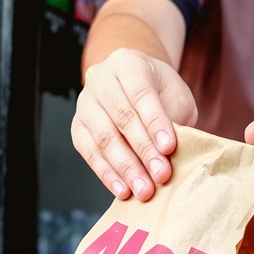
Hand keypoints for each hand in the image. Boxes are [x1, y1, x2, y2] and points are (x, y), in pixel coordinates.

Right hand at [71, 47, 197, 200]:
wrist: (134, 85)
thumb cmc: (160, 92)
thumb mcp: (175, 95)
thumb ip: (174, 116)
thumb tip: (169, 151)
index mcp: (128, 63)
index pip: (141, 93)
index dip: (155, 122)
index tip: (170, 148)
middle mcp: (100, 79)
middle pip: (121, 117)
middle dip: (143, 150)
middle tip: (161, 176)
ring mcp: (85, 103)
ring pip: (103, 137)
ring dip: (125, 168)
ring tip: (144, 190)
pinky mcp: (78, 127)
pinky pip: (89, 152)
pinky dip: (107, 173)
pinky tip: (123, 190)